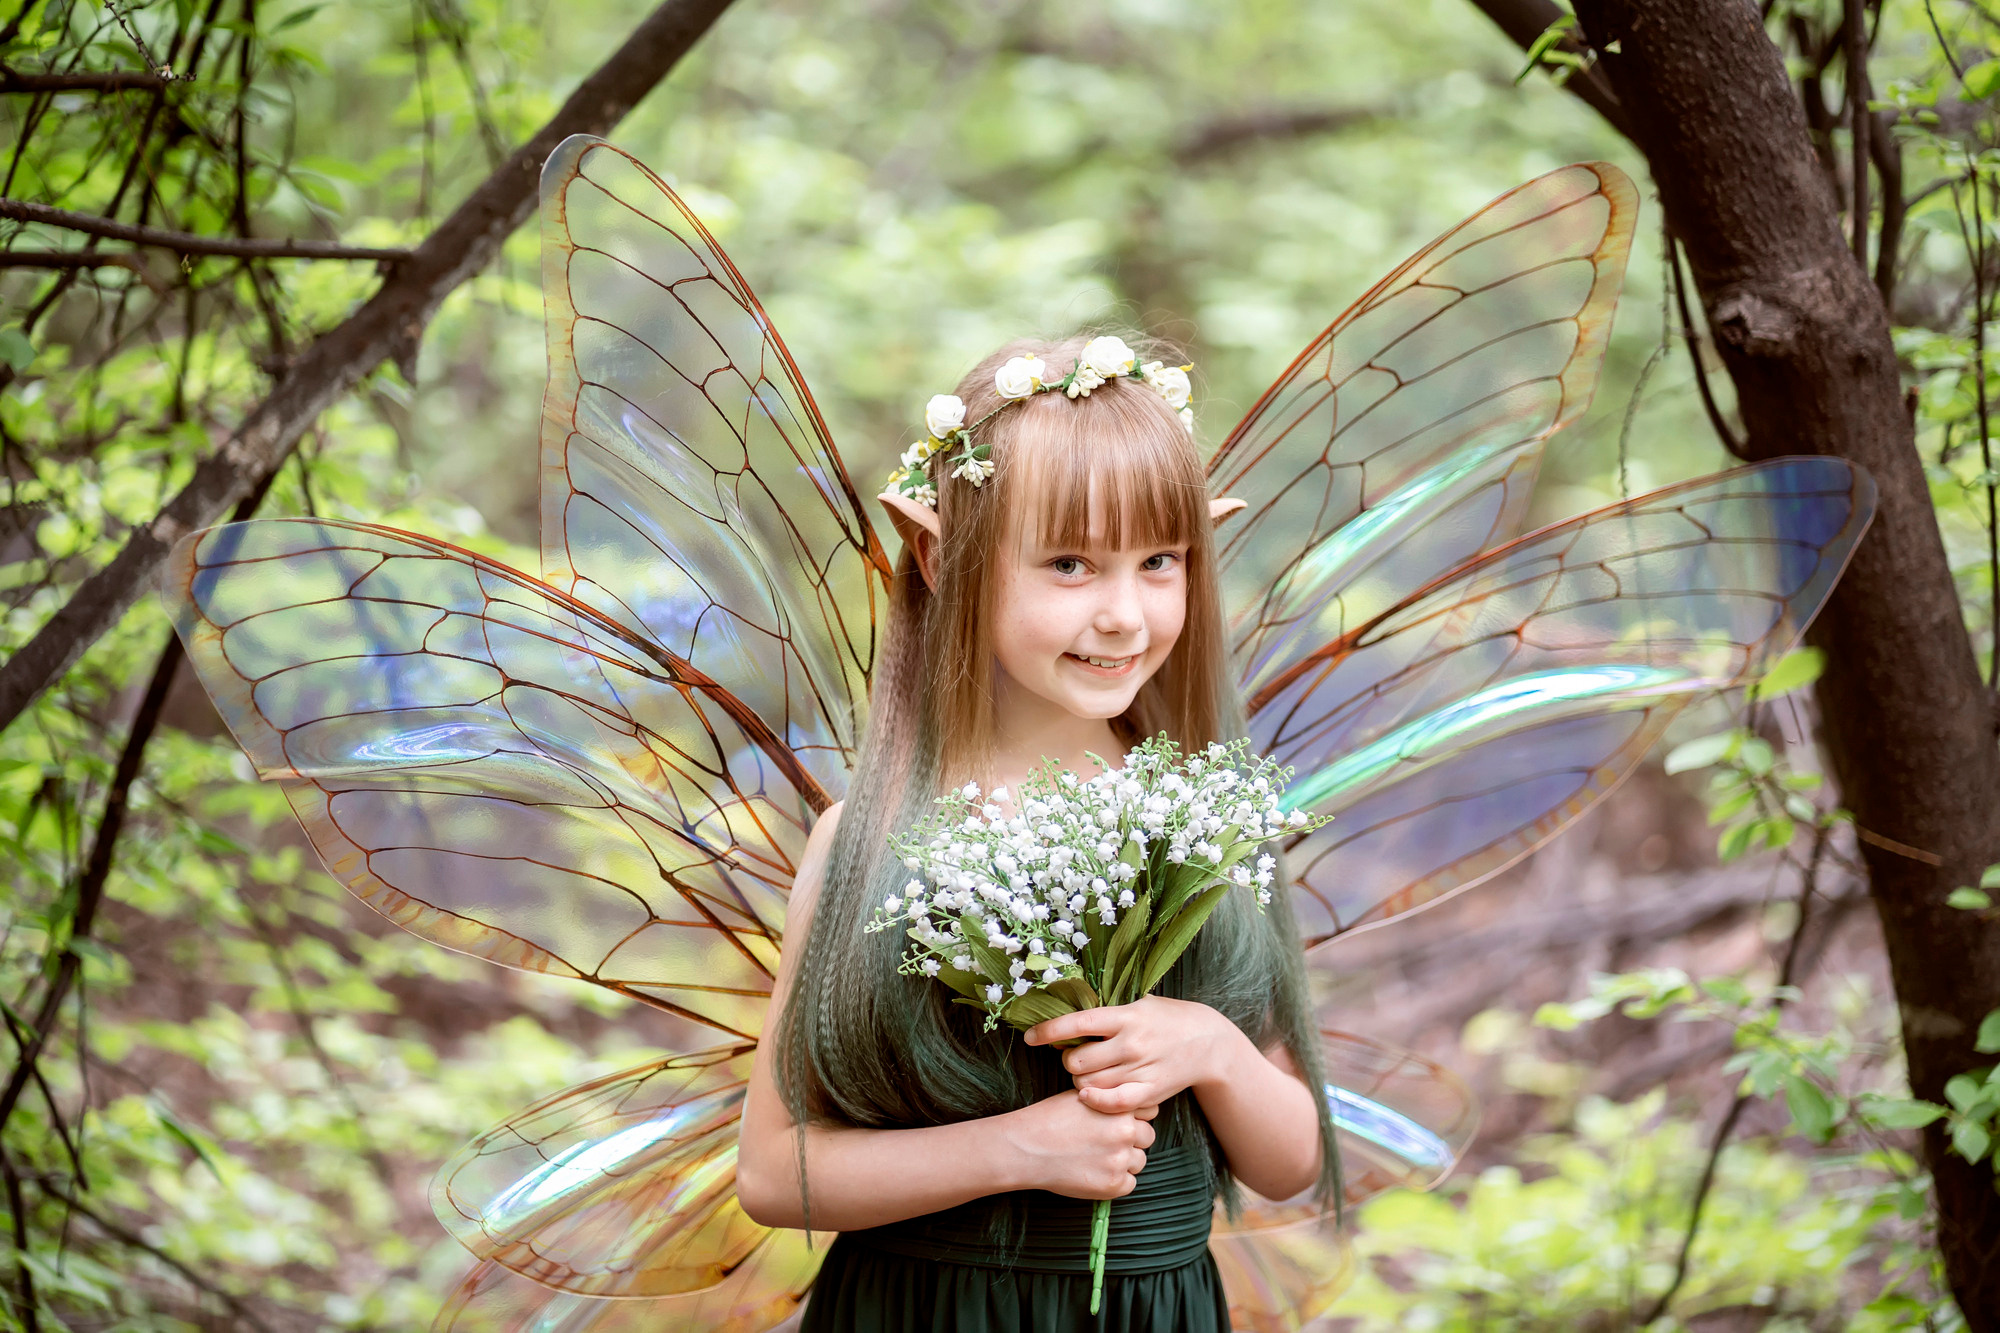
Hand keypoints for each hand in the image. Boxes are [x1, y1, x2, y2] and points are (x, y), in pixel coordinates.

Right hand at [999, 1091, 1157, 1199]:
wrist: (1027, 1147)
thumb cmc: (1050, 1118)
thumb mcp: (1083, 1096)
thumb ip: (1111, 1101)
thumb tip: (1132, 1110)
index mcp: (1120, 1107)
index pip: (1148, 1112)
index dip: (1133, 1117)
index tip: (1116, 1122)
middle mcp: (1125, 1132)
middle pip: (1147, 1136)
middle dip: (1132, 1140)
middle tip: (1106, 1142)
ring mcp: (1120, 1159)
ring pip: (1139, 1162)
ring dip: (1125, 1162)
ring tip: (1096, 1158)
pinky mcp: (1112, 1184)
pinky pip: (1129, 1184)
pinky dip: (1116, 1181)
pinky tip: (1094, 1173)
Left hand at [1024, 996, 1246, 1114]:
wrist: (1208, 1041)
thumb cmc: (1167, 1019)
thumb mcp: (1139, 1003)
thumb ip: (1107, 1012)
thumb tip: (1066, 1018)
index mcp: (1126, 1015)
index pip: (1077, 1022)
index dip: (1048, 1030)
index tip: (1030, 1036)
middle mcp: (1131, 1042)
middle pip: (1077, 1061)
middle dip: (1069, 1061)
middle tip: (1076, 1058)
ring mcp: (1141, 1069)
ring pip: (1089, 1083)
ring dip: (1081, 1081)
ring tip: (1089, 1074)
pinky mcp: (1150, 1091)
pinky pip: (1112, 1103)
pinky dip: (1095, 1100)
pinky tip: (1088, 1095)